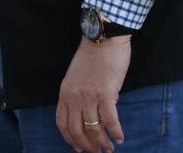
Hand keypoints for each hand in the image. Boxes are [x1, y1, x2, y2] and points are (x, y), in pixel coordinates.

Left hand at [56, 36, 130, 152]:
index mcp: (65, 93)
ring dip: (102, 143)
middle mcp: (74, 97)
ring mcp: (89, 97)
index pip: (62, 123)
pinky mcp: (106, 94)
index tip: (78, 148)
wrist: (102, 40)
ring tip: (109, 149)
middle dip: (87, 145)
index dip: (70, 139)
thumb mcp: (74, 77)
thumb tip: (84, 113)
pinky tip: (120, 138)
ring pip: (93, 129)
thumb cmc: (91, 57)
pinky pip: (110, 121)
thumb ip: (76, 94)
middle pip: (77, 130)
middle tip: (97, 152)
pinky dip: (115, 132)